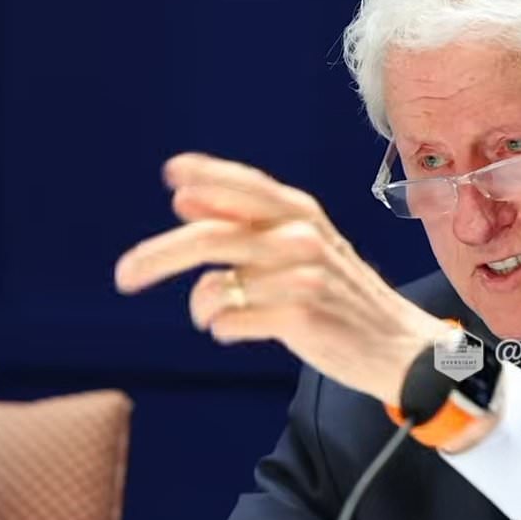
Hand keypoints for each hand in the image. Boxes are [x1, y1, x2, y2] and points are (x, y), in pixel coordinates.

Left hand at [114, 152, 448, 404]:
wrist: (396, 345)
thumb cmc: (340, 295)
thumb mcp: (301, 247)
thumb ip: (245, 224)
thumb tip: (183, 199)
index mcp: (301, 214)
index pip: (244, 186)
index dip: (206, 175)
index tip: (171, 173)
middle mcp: (300, 238)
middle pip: (210, 237)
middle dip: (157, 256)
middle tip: (124, 276)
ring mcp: (302, 277)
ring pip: (213, 285)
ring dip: (201, 305)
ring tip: (209, 316)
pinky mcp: (301, 318)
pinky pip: (231, 320)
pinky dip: (224, 328)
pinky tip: (237, 330)